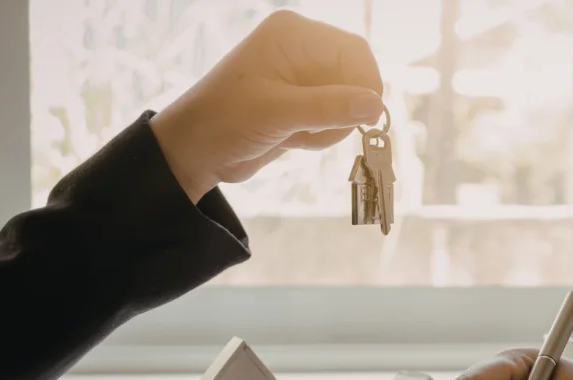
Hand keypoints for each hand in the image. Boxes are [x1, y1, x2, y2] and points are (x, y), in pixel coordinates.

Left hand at [149, 10, 383, 201]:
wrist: (194, 152)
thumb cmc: (225, 122)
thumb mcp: (279, 114)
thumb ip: (330, 107)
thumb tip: (377, 105)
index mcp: (293, 34)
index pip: (353, 51)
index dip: (366, 84)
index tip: (366, 118)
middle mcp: (300, 48)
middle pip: (354, 77)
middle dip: (343, 111)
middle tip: (317, 131)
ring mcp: (300, 76)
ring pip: (347, 102)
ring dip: (331, 127)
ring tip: (297, 136)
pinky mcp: (299, 102)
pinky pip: (332, 117)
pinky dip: (321, 134)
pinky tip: (293, 140)